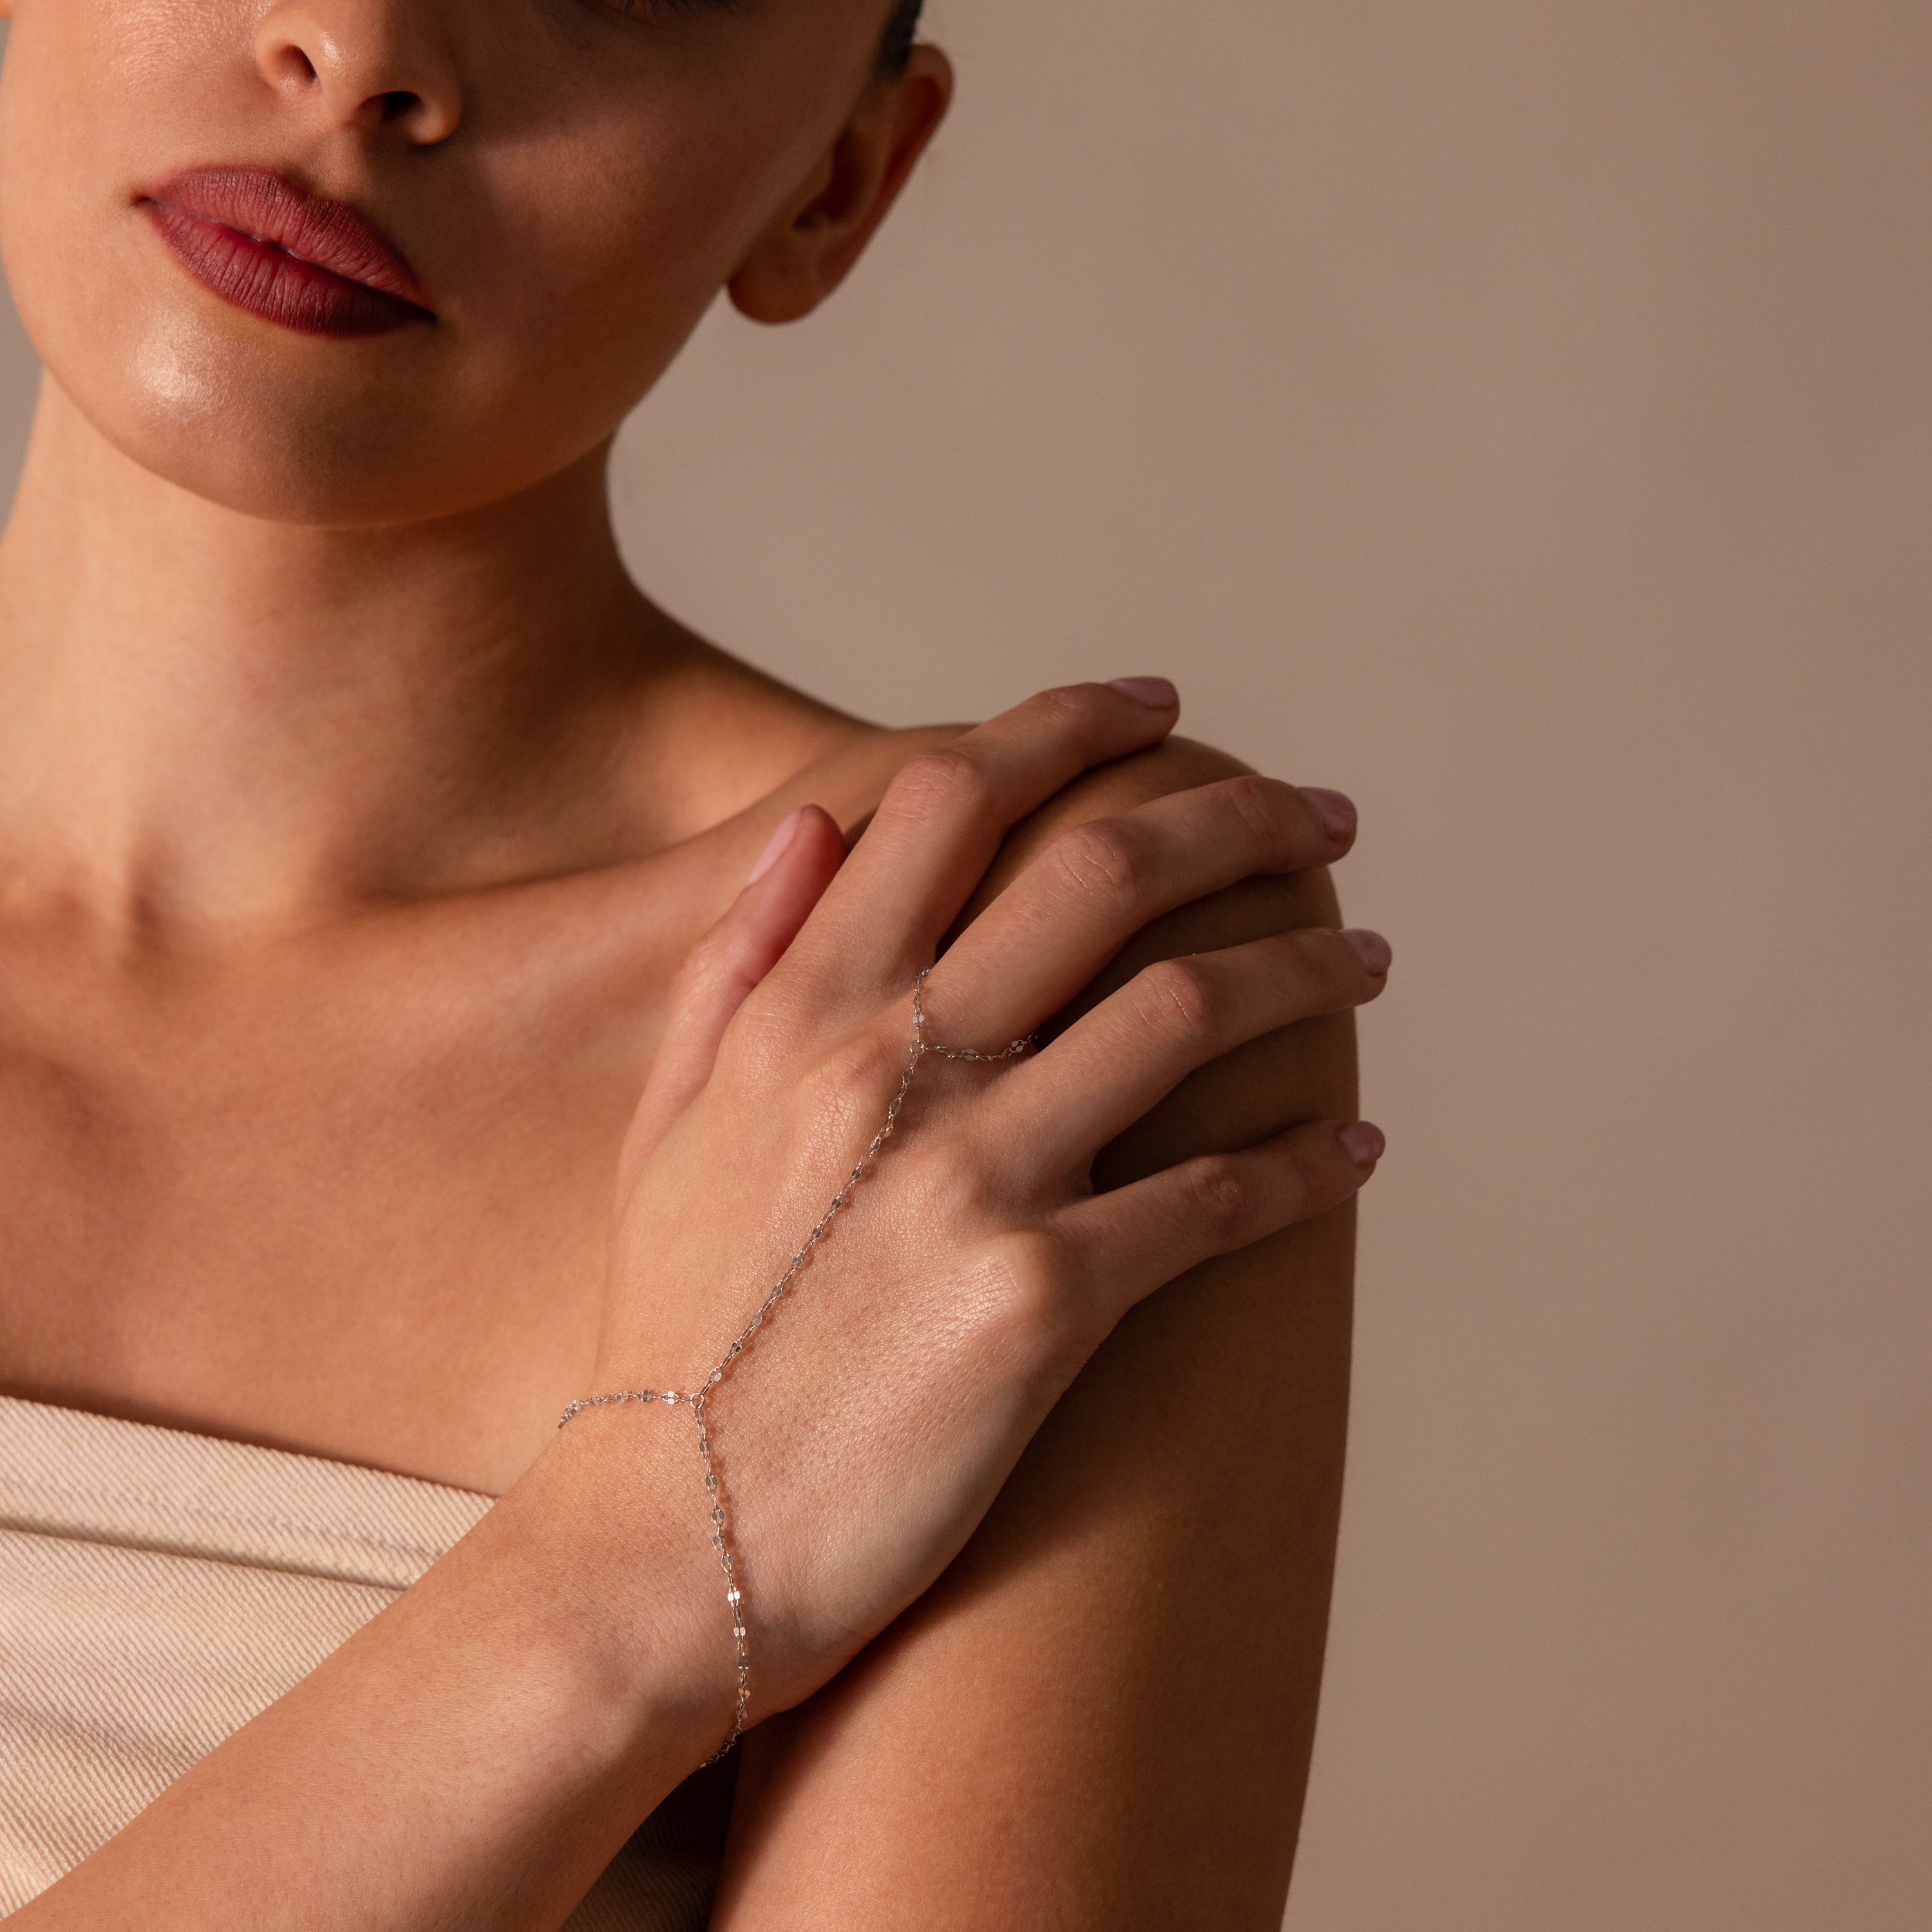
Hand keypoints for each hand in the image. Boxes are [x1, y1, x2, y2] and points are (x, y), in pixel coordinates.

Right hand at [586, 682, 1389, 1732]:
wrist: (664, 1549)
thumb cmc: (670, 1339)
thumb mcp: (668, 1128)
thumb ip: (735, 965)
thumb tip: (813, 826)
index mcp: (800, 1006)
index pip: (953, 795)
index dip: (1071, 724)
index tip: (1161, 703)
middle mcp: (890, 1063)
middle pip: (1105, 871)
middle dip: (1239, 818)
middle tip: (1323, 821)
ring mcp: (969, 1180)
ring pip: (1190, 1010)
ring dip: (1306, 974)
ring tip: (1366, 964)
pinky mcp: (1039, 1306)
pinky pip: (1217, 1198)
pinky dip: (1307, 1161)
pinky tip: (1356, 1149)